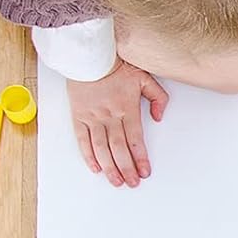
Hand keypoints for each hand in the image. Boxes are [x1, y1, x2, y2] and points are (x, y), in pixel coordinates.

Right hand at [67, 59, 168, 186]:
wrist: (88, 55)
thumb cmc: (116, 64)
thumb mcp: (145, 77)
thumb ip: (157, 98)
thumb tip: (159, 118)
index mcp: (127, 108)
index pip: (136, 140)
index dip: (140, 158)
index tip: (145, 172)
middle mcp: (109, 116)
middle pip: (119, 149)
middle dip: (127, 169)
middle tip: (132, 183)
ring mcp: (92, 117)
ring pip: (101, 149)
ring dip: (109, 168)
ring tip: (116, 181)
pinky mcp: (78, 116)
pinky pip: (83, 140)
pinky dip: (88, 156)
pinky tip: (96, 168)